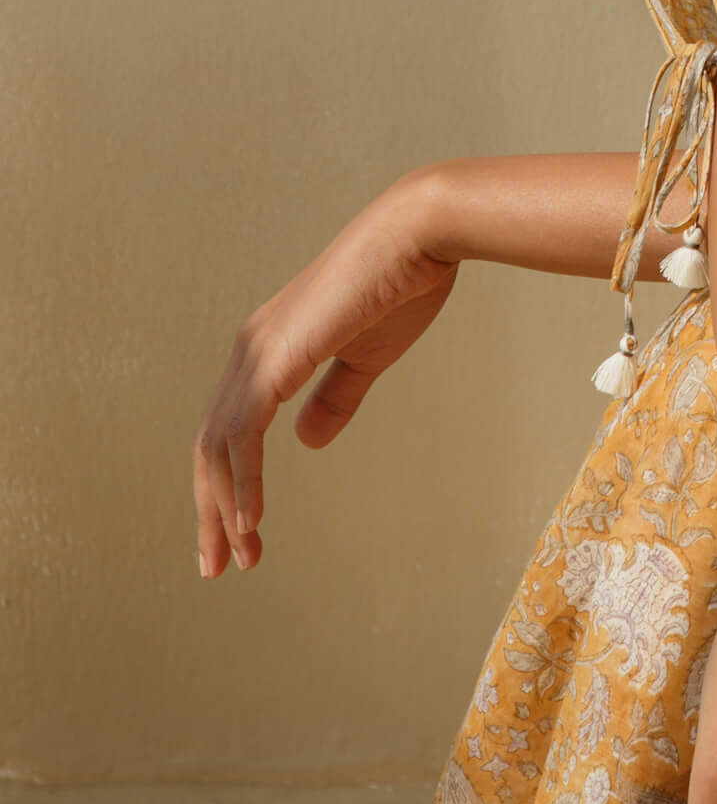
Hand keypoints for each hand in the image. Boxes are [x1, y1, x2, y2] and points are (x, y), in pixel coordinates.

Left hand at [192, 175, 457, 578]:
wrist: (420, 236)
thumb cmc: (402, 286)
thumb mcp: (366, 358)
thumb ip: (334, 397)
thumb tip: (304, 441)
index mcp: (269, 347)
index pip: (230, 432)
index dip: (229, 487)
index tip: (244, 536)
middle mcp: (250, 349)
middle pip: (209, 447)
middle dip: (211, 511)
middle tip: (221, 566)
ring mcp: (257, 352)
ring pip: (217, 448)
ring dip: (223, 507)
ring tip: (239, 556)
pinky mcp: (275, 358)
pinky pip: (242, 434)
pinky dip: (243, 481)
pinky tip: (251, 519)